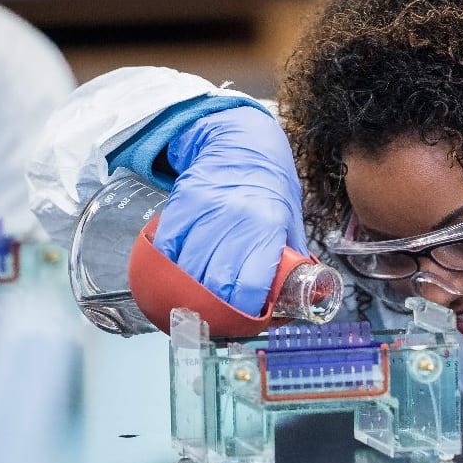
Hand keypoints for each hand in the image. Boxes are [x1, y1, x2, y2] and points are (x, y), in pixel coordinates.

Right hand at [155, 106, 307, 315]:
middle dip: (213, 307)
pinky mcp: (181, 206)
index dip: (243, 309)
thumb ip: (290, 259)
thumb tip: (293, 298)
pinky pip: (168, 248)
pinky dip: (171, 266)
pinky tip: (179, 275)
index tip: (241, 319)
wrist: (241, 143)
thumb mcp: (291, 221)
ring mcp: (204, 212)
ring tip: (196, 303)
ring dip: (189, 291)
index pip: (249, 283)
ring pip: (186, 269)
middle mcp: (235, 220)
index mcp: (268, 226)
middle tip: (215, 318)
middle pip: (213, 282)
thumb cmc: (271, 186)